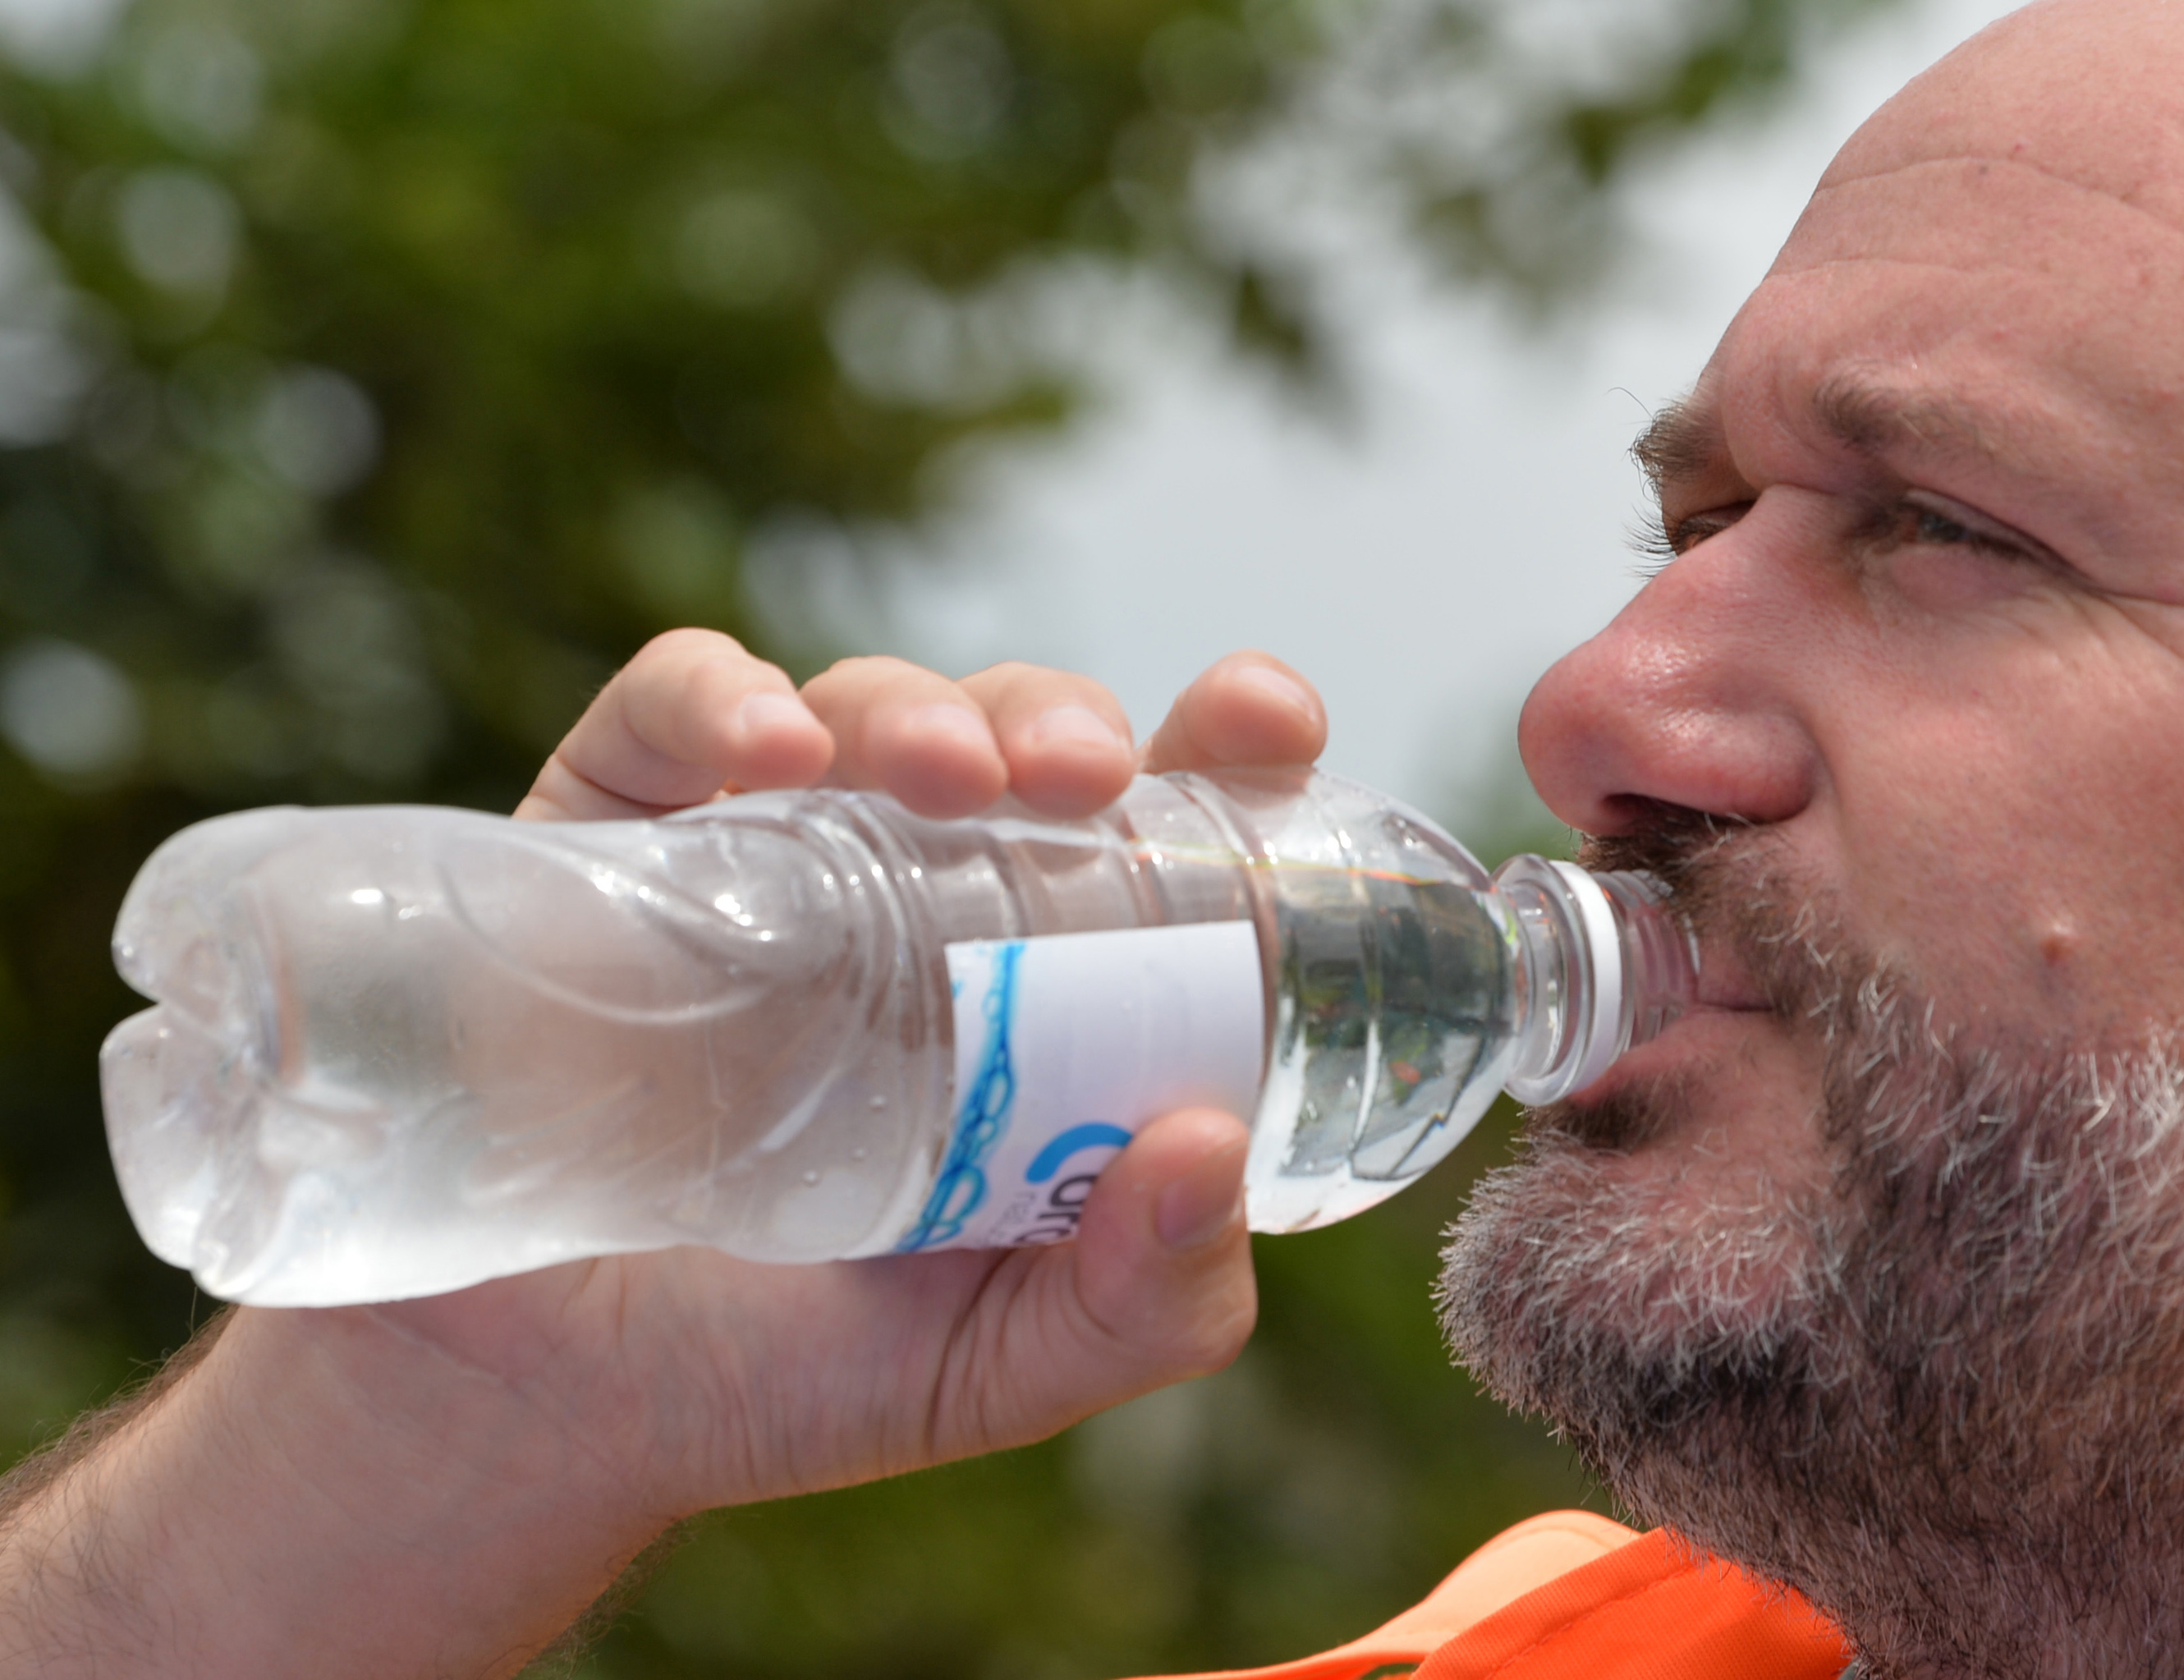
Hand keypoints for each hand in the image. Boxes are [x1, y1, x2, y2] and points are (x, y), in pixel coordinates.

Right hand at [0, 632, 1330, 1677]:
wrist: (525, 1413)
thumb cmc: (781, 1374)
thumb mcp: (1001, 1365)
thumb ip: (1143, 1298)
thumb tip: (1216, 1142)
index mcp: (1048, 985)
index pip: (1166, 828)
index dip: (1229, 749)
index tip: (1268, 726)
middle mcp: (921, 896)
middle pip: (1024, 737)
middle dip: (1067, 719)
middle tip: (1091, 775)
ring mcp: (763, 855)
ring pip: (871, 706)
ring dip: (924, 707)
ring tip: (946, 774)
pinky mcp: (607, 838)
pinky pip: (670, 714)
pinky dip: (722, 699)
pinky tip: (764, 757)